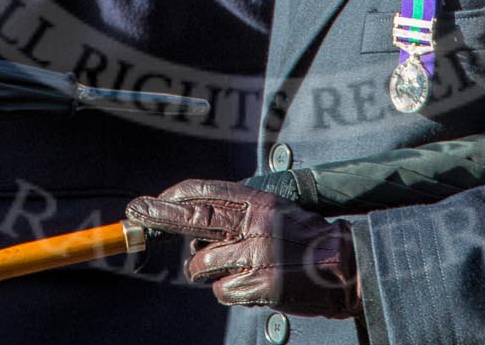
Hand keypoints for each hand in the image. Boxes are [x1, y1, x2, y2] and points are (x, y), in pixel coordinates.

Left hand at [125, 180, 361, 319]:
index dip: (175, 195)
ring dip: (209, 271)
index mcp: (260, 203)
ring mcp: (256, 257)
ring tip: (236, 269)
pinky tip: (251, 286)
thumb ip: (241, 216)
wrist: (348, 267)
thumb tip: (199, 227)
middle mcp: (255, 226)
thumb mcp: (277, 214)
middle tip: (137, 211)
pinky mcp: (259, 286)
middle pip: (194, 218)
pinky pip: (221, 291)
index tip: (153, 199)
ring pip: (202, 265)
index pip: (208, 192)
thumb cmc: (309, 241)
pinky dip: (230, 292)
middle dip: (160, 214)